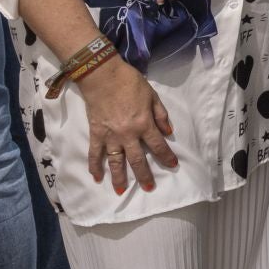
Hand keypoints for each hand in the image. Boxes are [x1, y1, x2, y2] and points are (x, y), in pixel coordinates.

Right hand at [79, 57, 177, 193]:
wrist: (103, 76)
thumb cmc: (130, 83)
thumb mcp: (152, 96)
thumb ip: (161, 115)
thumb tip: (169, 131)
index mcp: (144, 124)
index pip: (158, 145)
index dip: (166, 157)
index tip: (173, 165)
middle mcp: (128, 134)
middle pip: (138, 159)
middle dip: (145, 175)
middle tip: (149, 188)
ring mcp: (111, 136)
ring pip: (116, 162)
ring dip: (119, 178)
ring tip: (121, 192)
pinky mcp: (96, 133)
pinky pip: (95, 153)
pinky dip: (94, 166)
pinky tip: (96, 177)